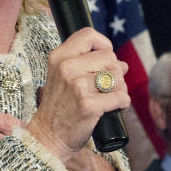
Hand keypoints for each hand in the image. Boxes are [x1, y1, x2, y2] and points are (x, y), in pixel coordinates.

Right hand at [25, 27, 129, 160]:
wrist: (48, 135)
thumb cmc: (59, 106)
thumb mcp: (63, 77)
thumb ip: (88, 65)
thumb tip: (122, 64)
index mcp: (59, 57)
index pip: (88, 35)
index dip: (103, 44)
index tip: (104, 58)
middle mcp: (66, 68)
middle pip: (109, 57)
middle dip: (114, 72)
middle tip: (104, 87)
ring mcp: (77, 86)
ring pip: (118, 78)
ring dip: (119, 89)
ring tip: (106, 98)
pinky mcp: (89, 105)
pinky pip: (121, 97)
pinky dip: (122, 103)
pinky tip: (112, 108)